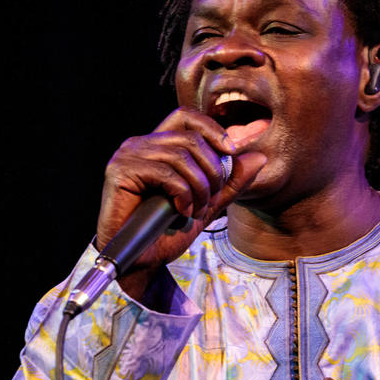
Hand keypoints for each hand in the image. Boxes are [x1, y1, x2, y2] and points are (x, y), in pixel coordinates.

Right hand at [97, 108, 266, 297]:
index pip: (186, 117)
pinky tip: (181, 212)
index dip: (212, 129)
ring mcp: (127, 156)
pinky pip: (166, 173)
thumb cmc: (165, 234)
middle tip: (211, 200)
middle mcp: (139, 145)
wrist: (141, 262)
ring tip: (196, 211)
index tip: (230, 152)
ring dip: (199, 188)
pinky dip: (183, 194)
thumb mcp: (207, 204)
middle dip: (212, 172)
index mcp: (156, 146)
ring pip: (181, 157)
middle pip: (190, 139)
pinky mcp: (120, 171)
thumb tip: (260, 157)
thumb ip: (230, 182)